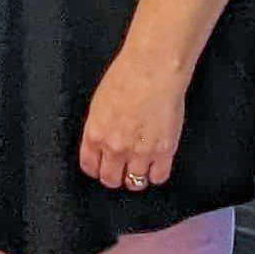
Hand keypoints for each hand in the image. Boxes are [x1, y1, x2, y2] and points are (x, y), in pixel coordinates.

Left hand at [79, 51, 188, 192]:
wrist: (153, 70)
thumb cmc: (126, 77)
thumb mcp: (99, 103)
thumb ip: (99, 128)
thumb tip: (101, 142)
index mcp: (95, 134)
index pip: (90, 166)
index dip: (96, 168)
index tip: (100, 167)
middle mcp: (115, 147)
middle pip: (111, 179)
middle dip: (114, 176)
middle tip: (120, 169)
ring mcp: (140, 152)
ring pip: (135, 182)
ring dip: (136, 178)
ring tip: (139, 168)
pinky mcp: (164, 150)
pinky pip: (159, 177)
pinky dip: (156, 174)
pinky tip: (156, 165)